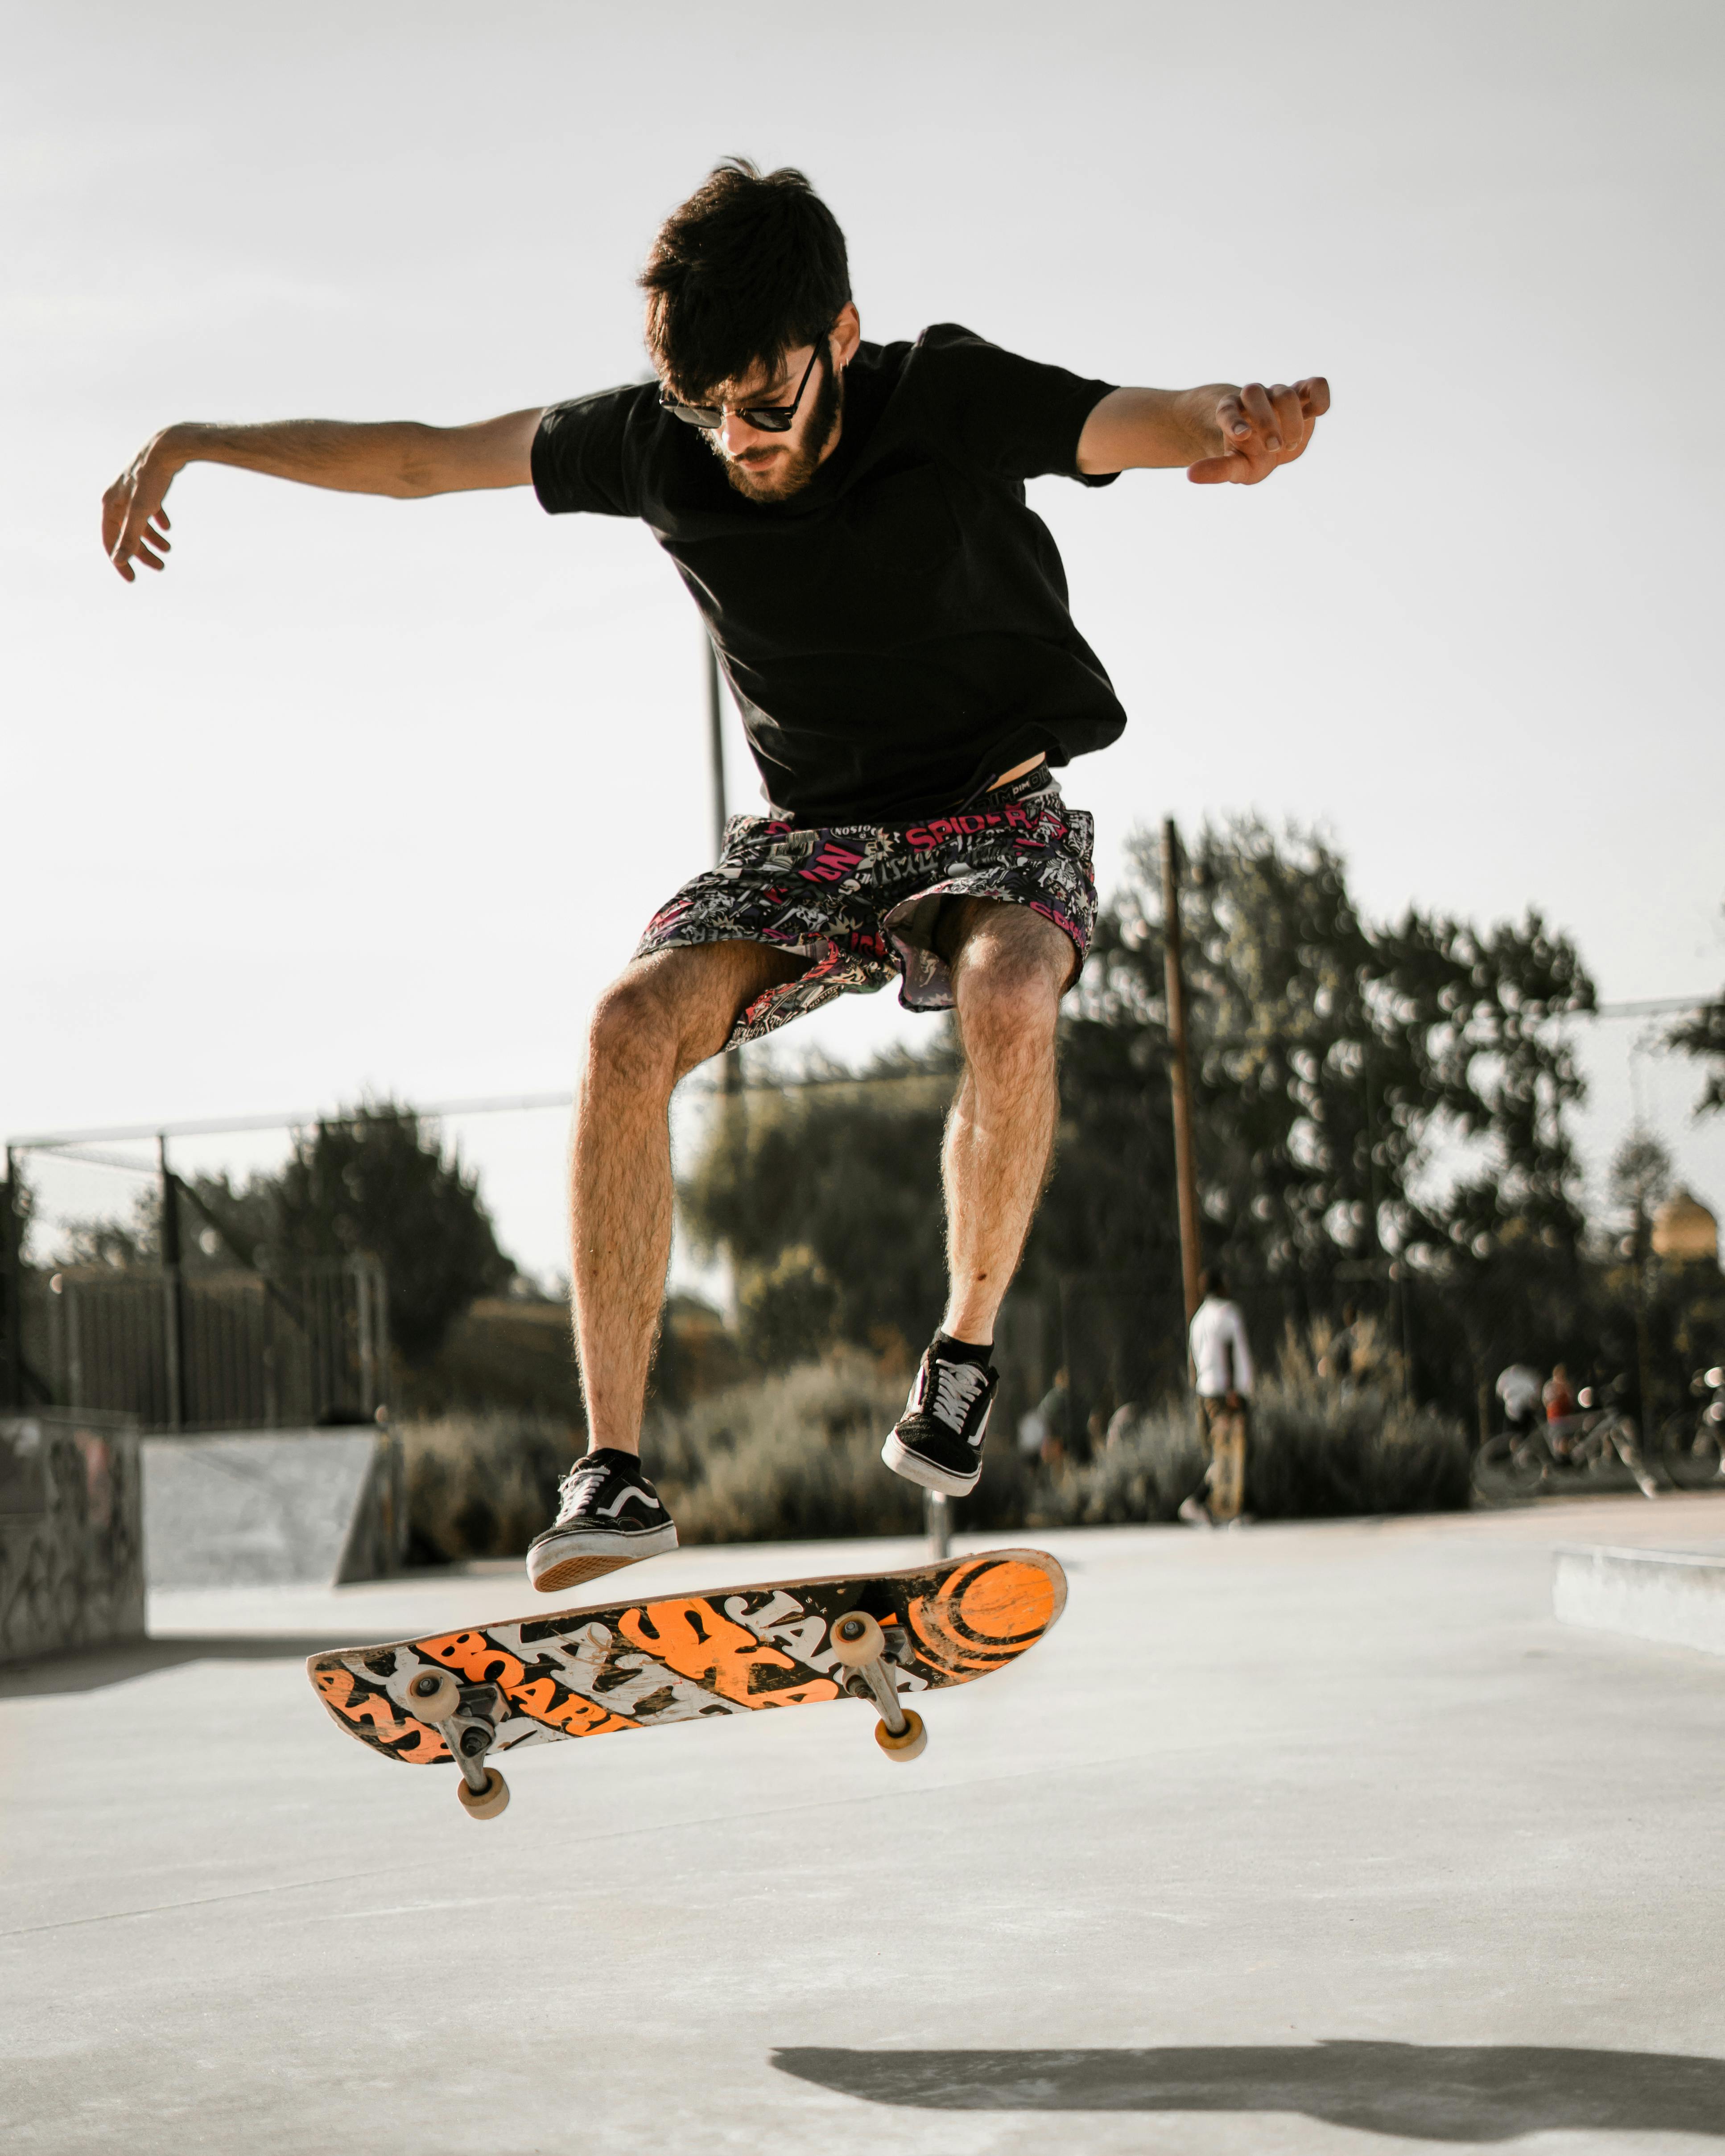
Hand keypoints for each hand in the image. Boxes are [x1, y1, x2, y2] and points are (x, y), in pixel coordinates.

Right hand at [102, 432, 180, 581]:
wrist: (167, 449)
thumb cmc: (151, 480)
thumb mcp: (140, 512)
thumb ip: (130, 537)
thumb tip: (119, 561)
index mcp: (110, 505)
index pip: (110, 540)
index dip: (120, 561)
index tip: (132, 579)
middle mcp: (117, 498)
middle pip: (126, 534)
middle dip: (143, 552)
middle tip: (161, 567)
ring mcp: (131, 492)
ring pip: (139, 522)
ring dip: (153, 539)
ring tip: (168, 550)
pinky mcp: (147, 486)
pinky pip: (149, 509)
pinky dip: (157, 521)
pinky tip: (167, 528)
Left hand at [1188, 377, 1328, 485]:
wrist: (1274, 447)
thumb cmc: (1251, 456)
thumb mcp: (1236, 467)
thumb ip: (1217, 470)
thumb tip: (1190, 475)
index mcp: (1232, 412)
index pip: (1227, 409)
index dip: (1234, 420)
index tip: (1242, 436)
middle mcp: (1254, 399)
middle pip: (1255, 394)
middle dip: (1265, 421)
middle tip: (1273, 448)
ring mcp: (1279, 394)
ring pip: (1285, 393)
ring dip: (1291, 419)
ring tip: (1290, 444)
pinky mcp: (1304, 395)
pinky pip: (1315, 385)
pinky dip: (1320, 395)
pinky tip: (1318, 412)